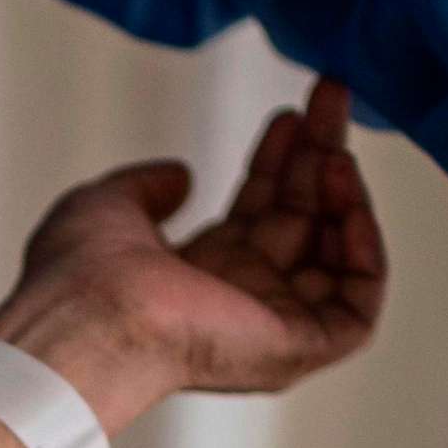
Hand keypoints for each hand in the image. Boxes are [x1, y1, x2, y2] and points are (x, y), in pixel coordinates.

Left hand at [0, 78, 385, 416]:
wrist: (88, 315)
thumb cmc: (81, 271)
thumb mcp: (108, 205)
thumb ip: (146, 186)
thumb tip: (181, 175)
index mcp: (195, 275)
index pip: (258, 211)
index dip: (278, 161)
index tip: (289, 115)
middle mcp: (235, 301)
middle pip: (299, 222)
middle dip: (318, 158)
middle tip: (331, 98)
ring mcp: (268, 327)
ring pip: (335, 259)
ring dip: (344, 199)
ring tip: (336, 149)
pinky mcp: (296, 349)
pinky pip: (357, 308)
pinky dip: (365, 256)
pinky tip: (350, 205)